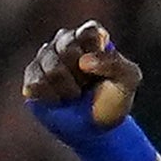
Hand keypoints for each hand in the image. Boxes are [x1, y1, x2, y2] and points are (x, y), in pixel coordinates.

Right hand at [21, 18, 141, 131]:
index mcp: (90, 35)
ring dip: (69, 89)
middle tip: (88, 85)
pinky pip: (36, 82)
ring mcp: (45, 58)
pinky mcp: (31, 76)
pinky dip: (52, 97)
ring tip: (75, 94)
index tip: (103, 71)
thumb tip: (83, 62)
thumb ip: (116, 64)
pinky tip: (59, 100)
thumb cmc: (114, 98)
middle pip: (68, 49)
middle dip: (82, 75)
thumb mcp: (128, 79)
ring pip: (52, 68)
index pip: (89, 32)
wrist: (98, 128)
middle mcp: (65, 41)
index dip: (97, 54)